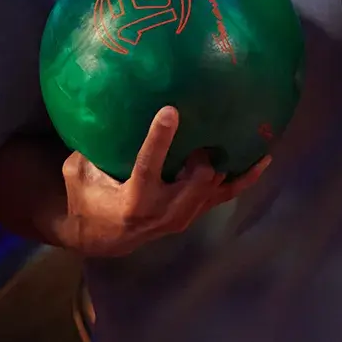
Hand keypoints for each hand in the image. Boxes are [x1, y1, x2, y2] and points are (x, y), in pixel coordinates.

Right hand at [61, 107, 267, 256]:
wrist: (103, 237)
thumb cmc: (87, 197)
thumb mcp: (77, 173)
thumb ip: (89, 147)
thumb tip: (101, 104)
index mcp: (133, 200)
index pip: (149, 166)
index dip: (160, 138)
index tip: (169, 111)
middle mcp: (163, 211)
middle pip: (196, 181)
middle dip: (203, 156)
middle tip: (204, 129)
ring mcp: (183, 215)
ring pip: (214, 188)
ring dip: (225, 162)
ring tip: (244, 133)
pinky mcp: (195, 213)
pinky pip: (226, 194)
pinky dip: (245, 177)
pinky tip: (264, 158)